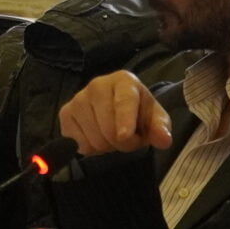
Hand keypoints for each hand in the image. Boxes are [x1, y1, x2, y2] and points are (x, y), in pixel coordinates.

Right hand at [58, 71, 174, 156]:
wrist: (117, 110)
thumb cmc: (138, 112)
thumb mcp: (155, 118)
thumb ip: (160, 128)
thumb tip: (164, 140)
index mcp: (123, 81)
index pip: (123, 101)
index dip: (124, 120)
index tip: (124, 137)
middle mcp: (98, 85)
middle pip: (108, 127)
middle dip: (121, 142)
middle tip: (128, 138)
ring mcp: (78, 98)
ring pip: (93, 138)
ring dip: (106, 146)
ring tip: (111, 135)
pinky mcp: (65, 113)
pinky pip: (78, 143)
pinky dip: (90, 148)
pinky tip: (96, 136)